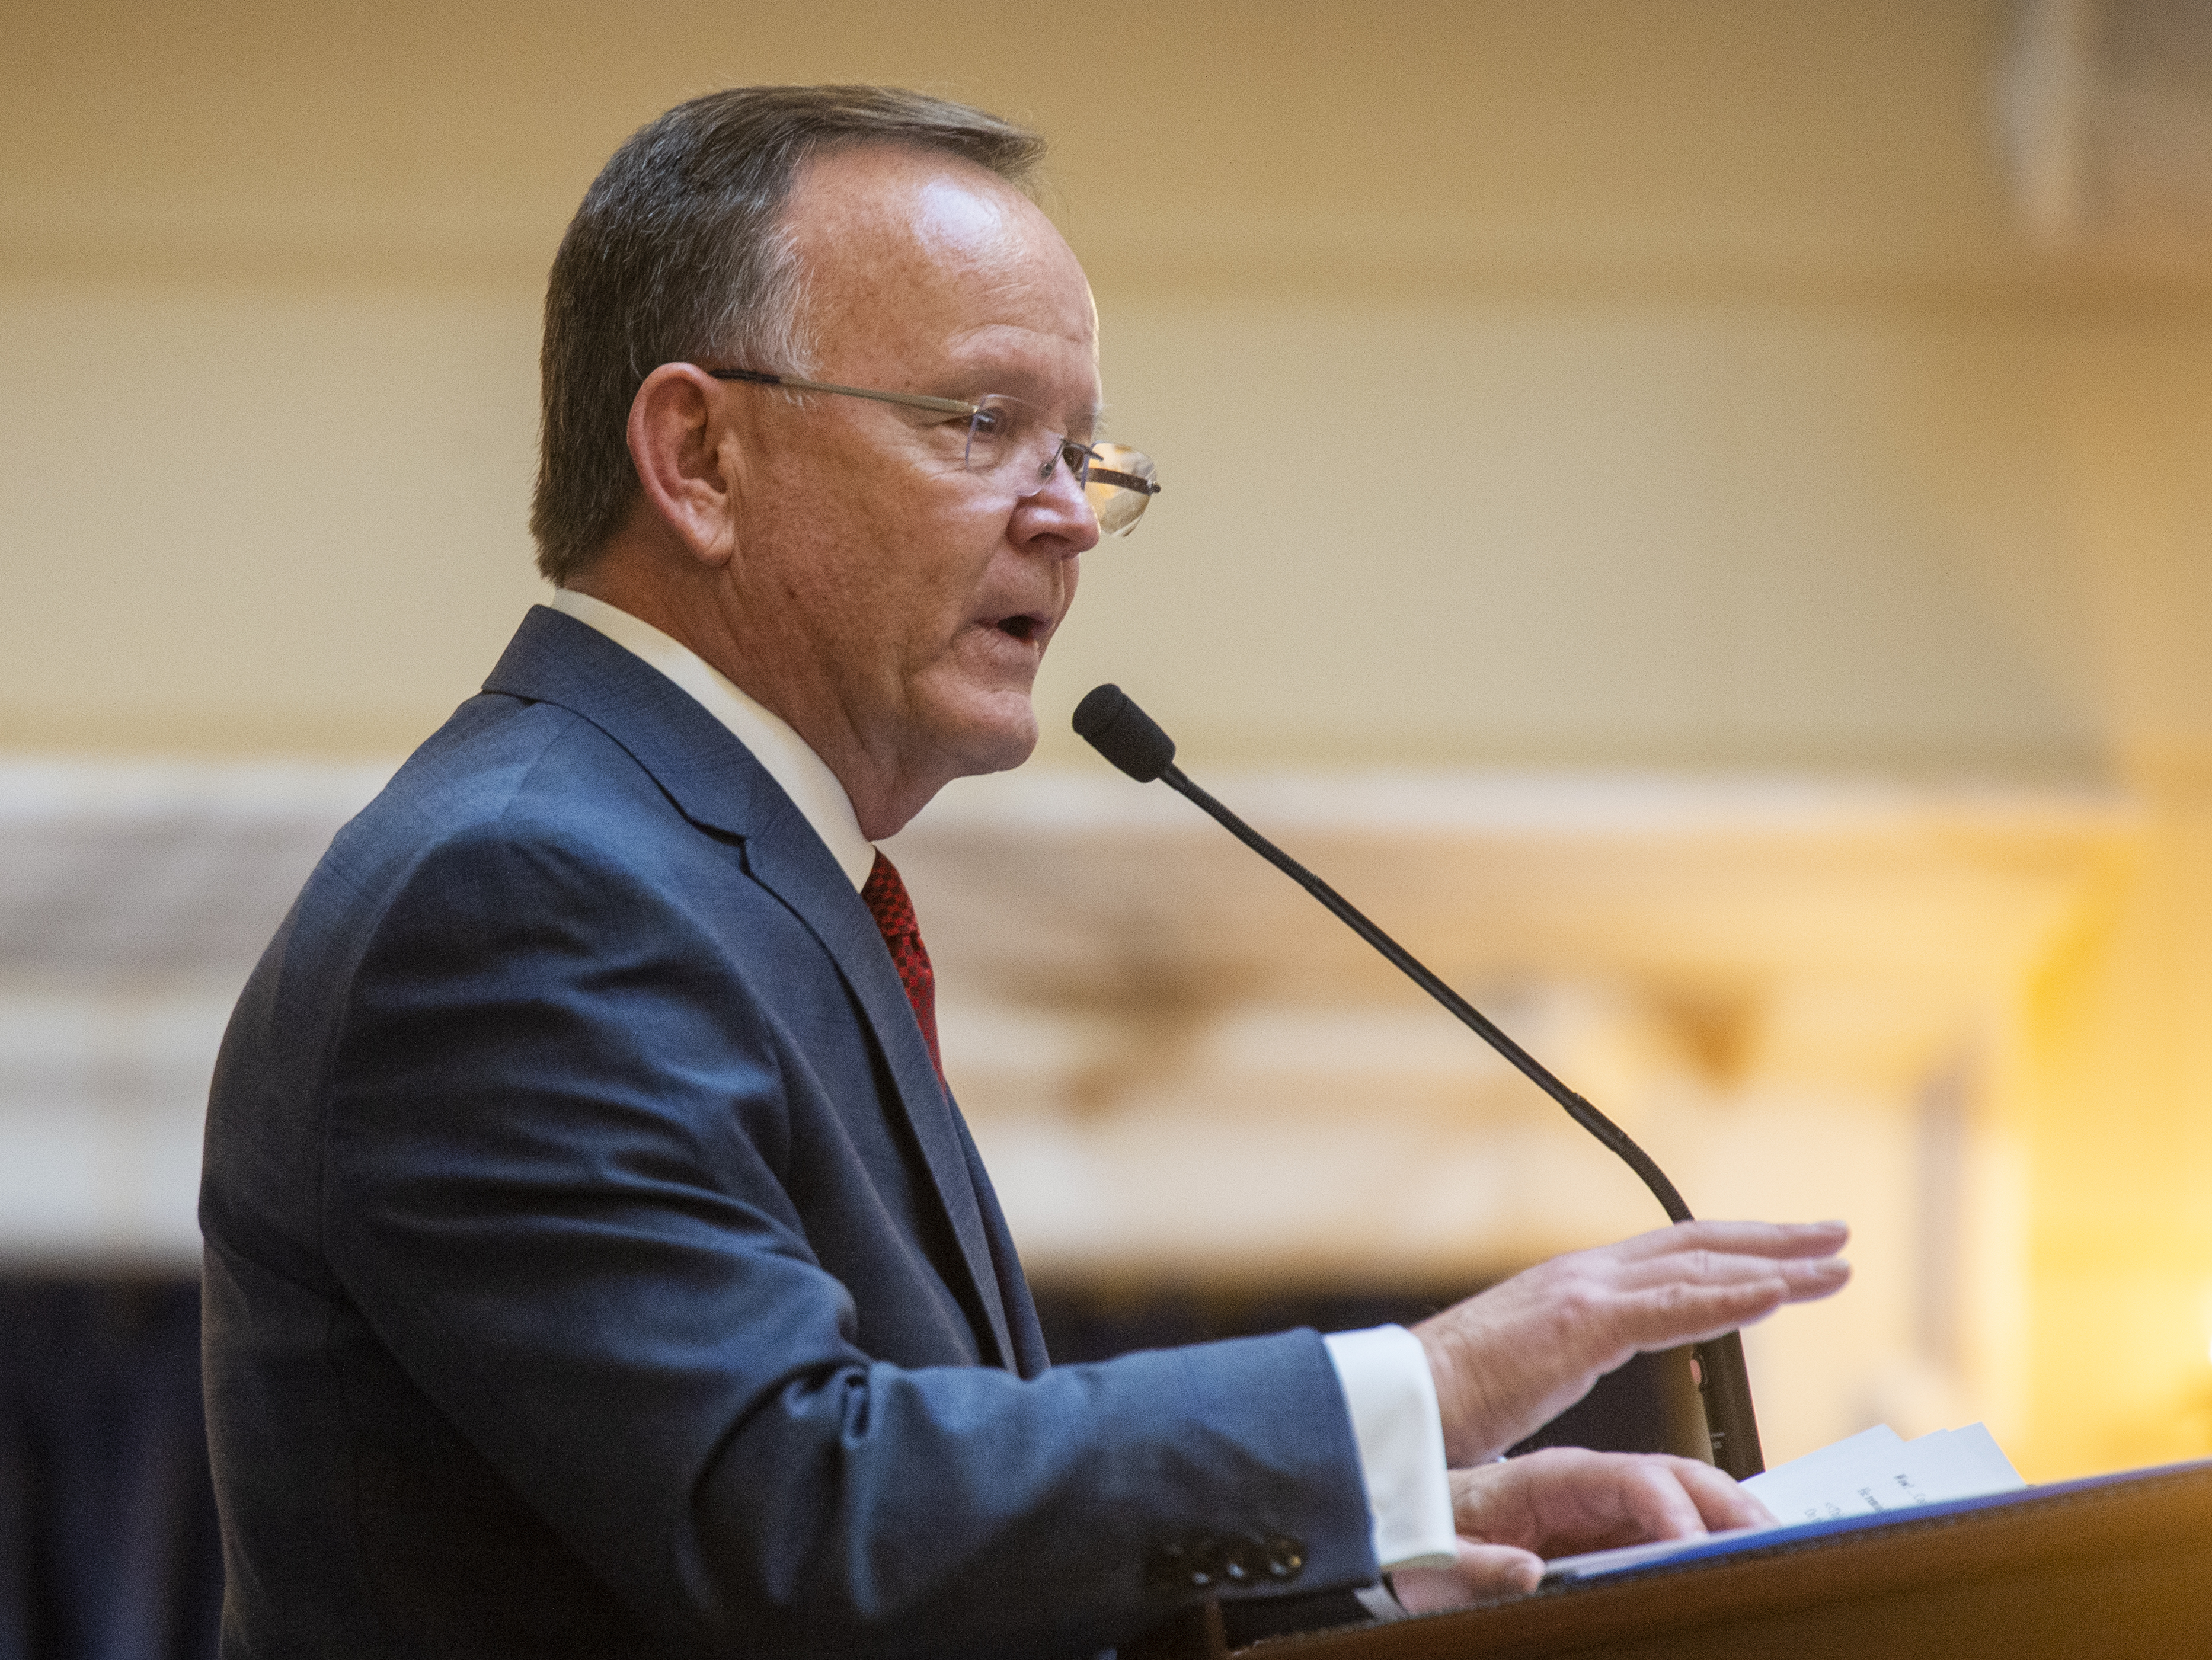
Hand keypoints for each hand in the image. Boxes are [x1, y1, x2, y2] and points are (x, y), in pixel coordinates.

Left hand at [1389, 1447, 1776, 1611]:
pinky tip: (1746, 1548)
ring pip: (1687, 1492)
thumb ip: (1477, 1569)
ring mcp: (1607, 1502)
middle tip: (1771, 1538)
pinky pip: (1676, 1518)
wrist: (1426, 1520)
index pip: (1625, 1480)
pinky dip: (1719, 1528)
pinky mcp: (1616, 1524)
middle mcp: (1588, 1481)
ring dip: (1735, 1512)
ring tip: (1776, 1542)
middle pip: (1674, 1477)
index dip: (1668, 1509)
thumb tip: (1525, 1573)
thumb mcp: (1440, 1561)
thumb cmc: (1437, 1537)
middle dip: (1728, 1503)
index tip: (1700, 1546)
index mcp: (1549, 1478)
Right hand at [1415, 1220, 1848, 1464]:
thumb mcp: (1536, 1370)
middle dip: (1773, 1242)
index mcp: (1576, 1286)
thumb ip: (1579, 1355)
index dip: (1735, 1250)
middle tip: (1834, 1239)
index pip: (1672, 1256)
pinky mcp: (1580, 1323)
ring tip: (1832, 1266)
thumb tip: (1616, 1363)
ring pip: (1699, 1268)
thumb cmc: (1455, 1398)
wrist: (1404, 1399)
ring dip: (1774, 1266)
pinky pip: (1674, 1309)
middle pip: (1698, 1245)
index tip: (1787, 1254)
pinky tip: (1777, 1295)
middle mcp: (1586, 1274)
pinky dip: (1730, 1299)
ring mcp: (1583, 1292)